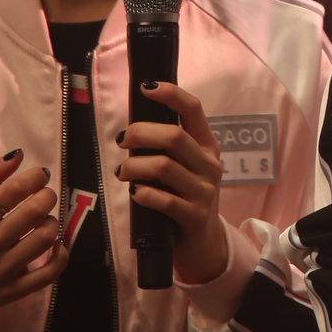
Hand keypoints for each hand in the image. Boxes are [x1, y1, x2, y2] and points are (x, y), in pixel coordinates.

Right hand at [0, 153, 66, 324]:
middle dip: (48, 196)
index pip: (11, 191)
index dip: (34, 177)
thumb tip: (18, 154)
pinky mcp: (14, 293)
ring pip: (46, 239)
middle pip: (34, 213)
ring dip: (53, 222)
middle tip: (45, 195)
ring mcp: (0, 273)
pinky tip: (55, 244)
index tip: (40, 175)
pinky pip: (51, 271)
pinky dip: (62, 254)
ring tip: (44, 220)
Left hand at [115, 82, 227, 283]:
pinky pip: (164, 200)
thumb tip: (133, 127)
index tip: (146, 88)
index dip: (170, 94)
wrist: (202, 243)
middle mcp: (209, 164)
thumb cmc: (184, 197)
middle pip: (174, 136)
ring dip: (134, 167)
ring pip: (164, 166)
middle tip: (122, 141)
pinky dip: (143, 193)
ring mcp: (204, 191)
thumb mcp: (185, 167)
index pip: (193, 110)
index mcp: (206, 146)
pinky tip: (135, 193)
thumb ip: (168, 147)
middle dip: (140, 133)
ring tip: (122, 173)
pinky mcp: (194, 216)